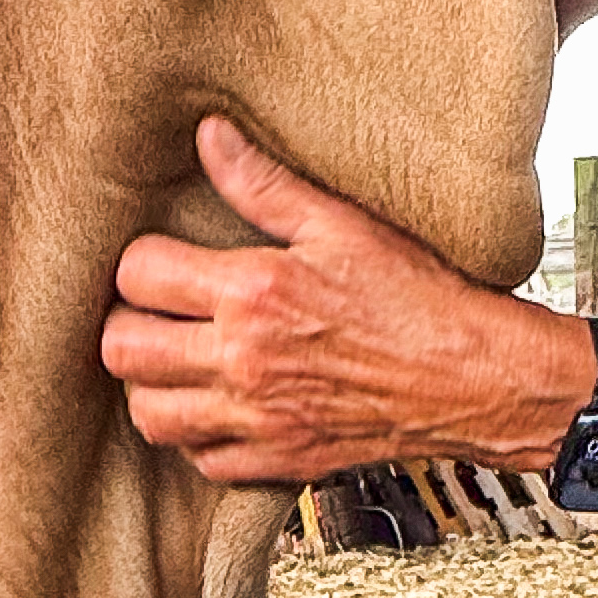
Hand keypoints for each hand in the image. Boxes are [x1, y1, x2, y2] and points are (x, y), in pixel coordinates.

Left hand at [102, 116, 589, 484]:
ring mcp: (258, 418)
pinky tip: (216, 404)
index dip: (142, 260)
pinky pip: (200, 461)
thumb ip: (263, 184)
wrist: (475, 378)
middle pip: (123, 350)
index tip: (166, 258)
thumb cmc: (419, 297)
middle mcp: (244, 361)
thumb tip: (210, 136)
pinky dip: (195, 436)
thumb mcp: (342, 224)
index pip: (139, 275)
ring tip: (177, 359)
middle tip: (158, 311)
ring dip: (152, 384)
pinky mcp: (278, 460)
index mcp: (254, 292)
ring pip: (149, 414)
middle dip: (129, 323)